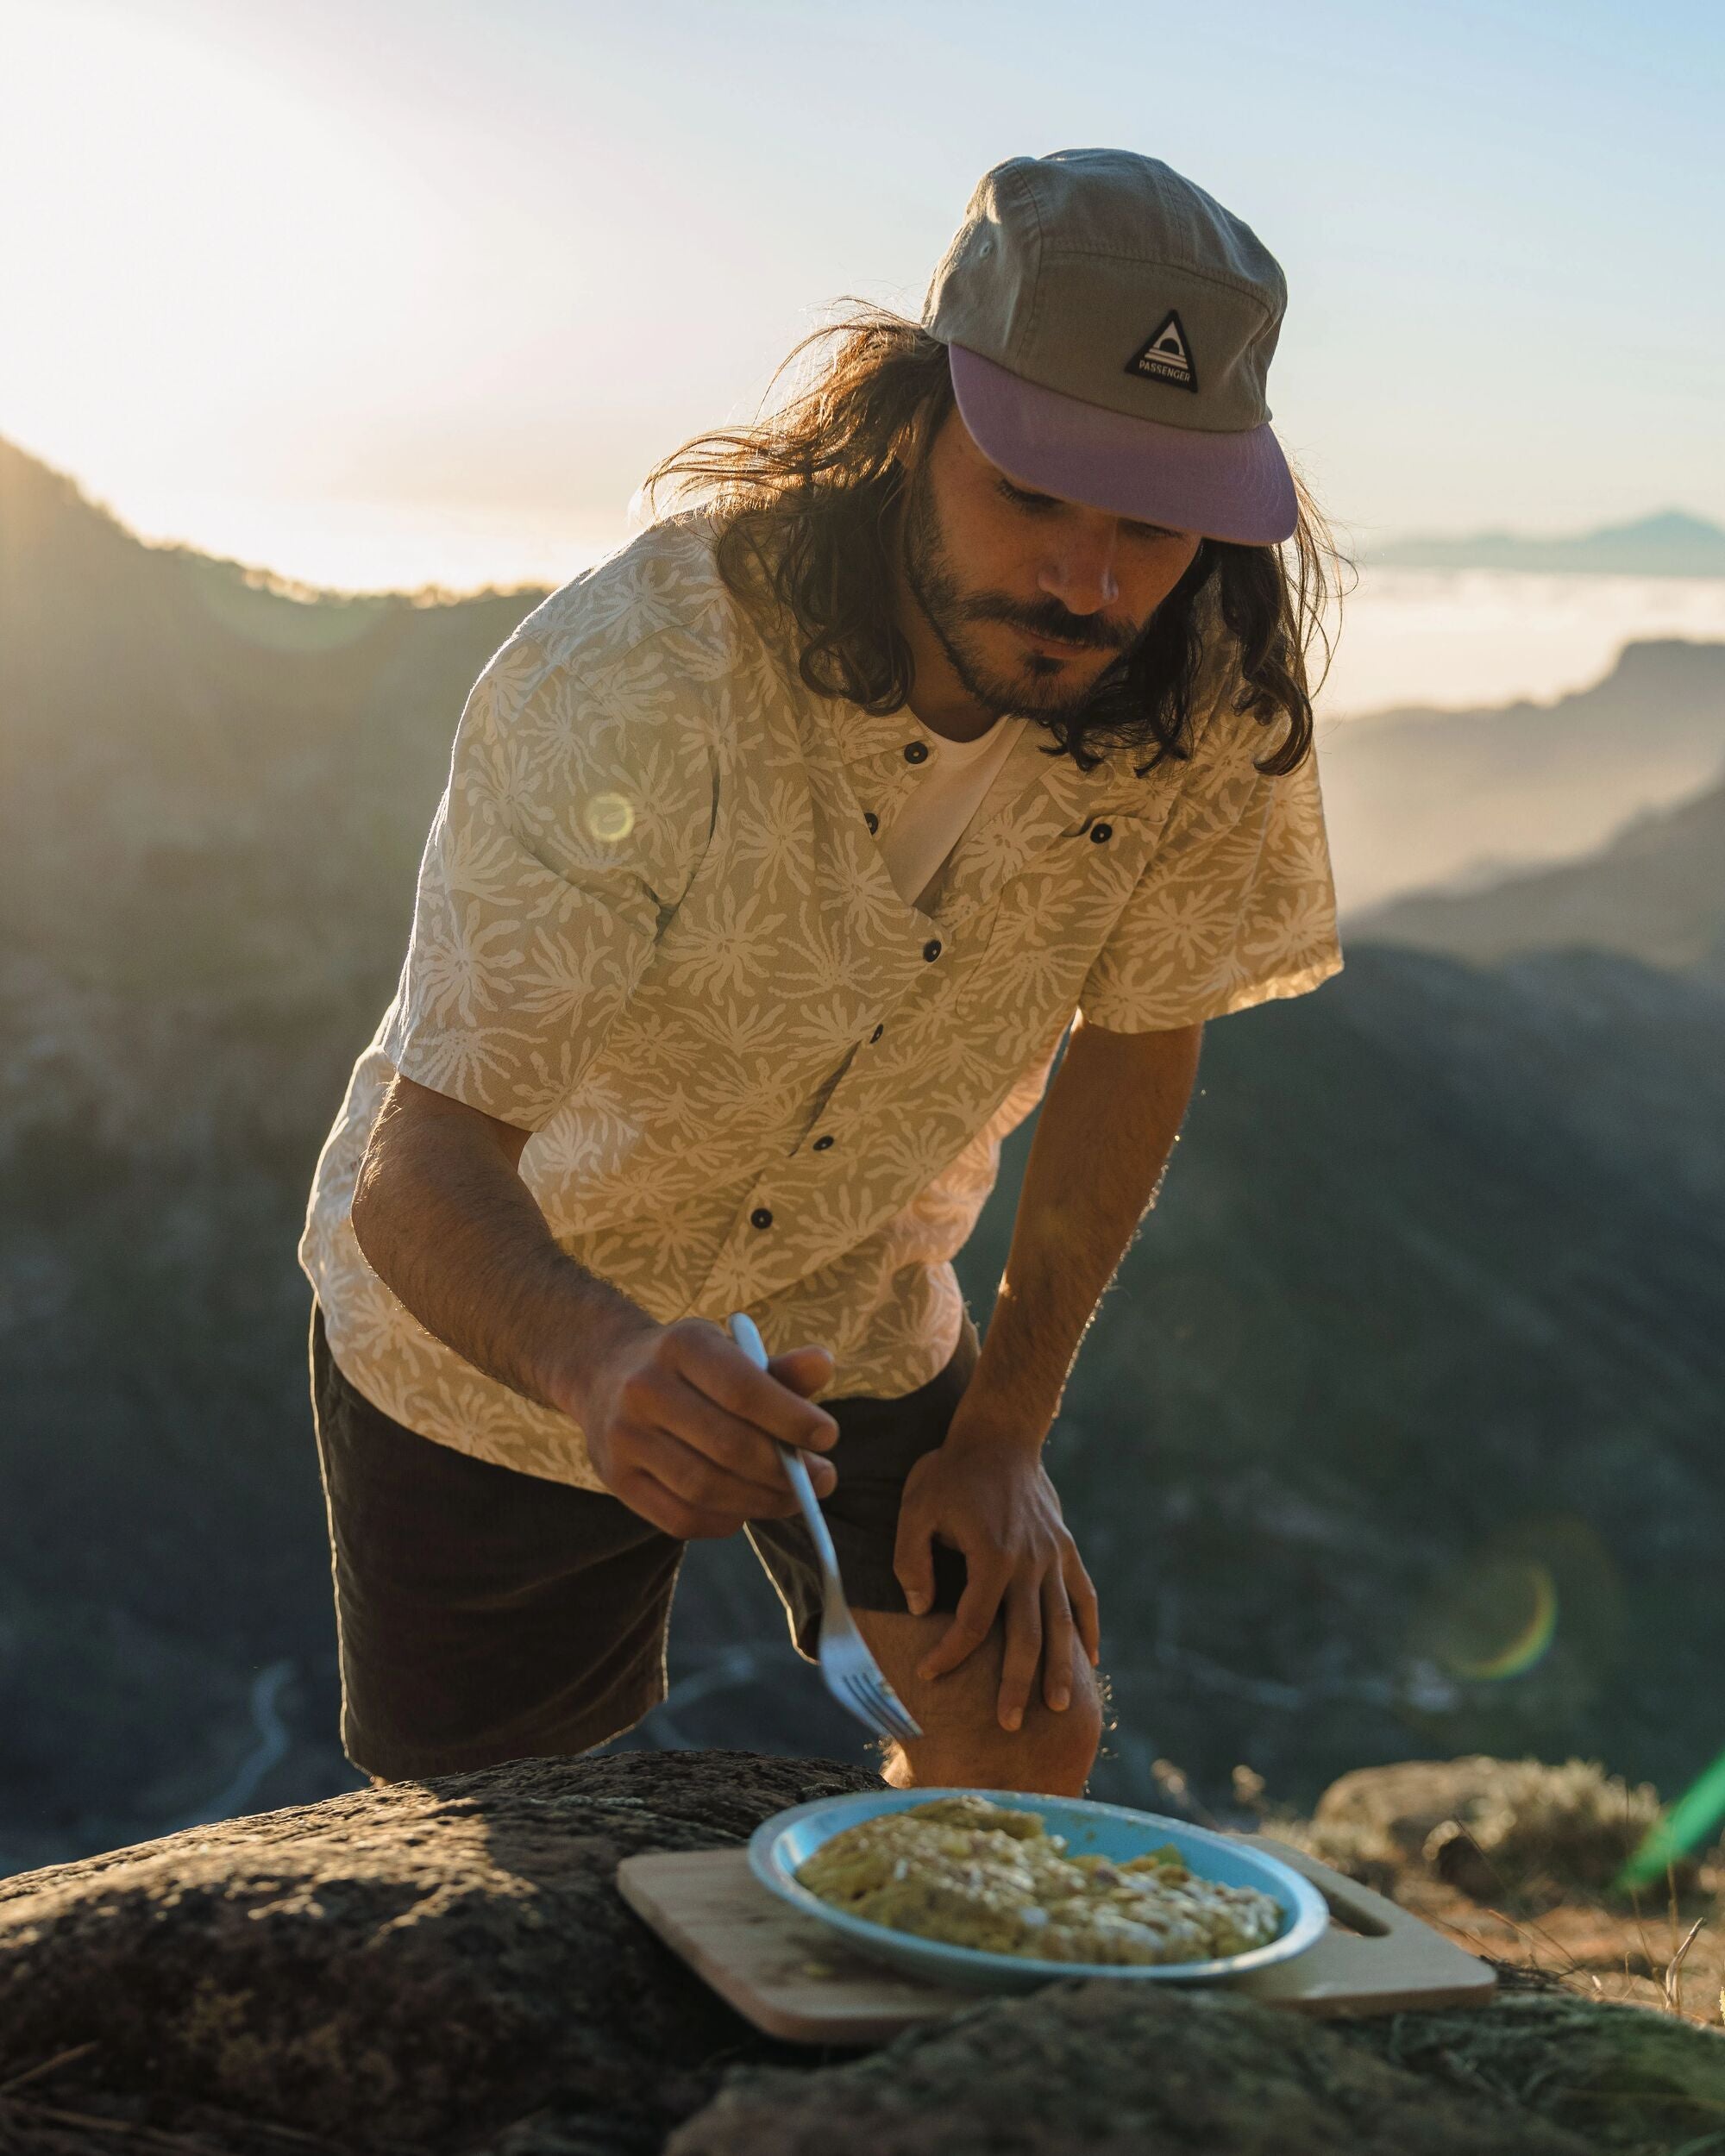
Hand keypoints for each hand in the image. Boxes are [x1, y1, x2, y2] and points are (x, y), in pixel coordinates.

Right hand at [567, 1318, 837, 1539]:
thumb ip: (778, 1369)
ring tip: (793, 1498)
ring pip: (705, 1488)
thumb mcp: (729, 1352)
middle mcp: (643, 1388)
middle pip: (727, 1446)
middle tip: (822, 1480)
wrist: (605, 1373)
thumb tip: (824, 1365)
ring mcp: (623, 1437)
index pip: (742, 1389)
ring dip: (761, 1502)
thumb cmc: (689, 1367)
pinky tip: (747, 1509)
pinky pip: (680, 1518)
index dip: (790, 1418)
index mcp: (680, 1345)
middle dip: (784, 1471)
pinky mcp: (615, 1479)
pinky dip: (725, 1521)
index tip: (828, 1436)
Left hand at [893, 1420, 1100, 1731]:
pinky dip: (1089, 1628)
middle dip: (1016, 1683)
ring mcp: (1053, 1556)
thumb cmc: (951, 1472)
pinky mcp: (1066, 1548)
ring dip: (1060, 1667)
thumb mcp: (916, 1507)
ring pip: (1061, 1622)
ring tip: (1057, 1707)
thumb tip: (920, 1608)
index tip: (928, 1674)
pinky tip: (1090, 1660)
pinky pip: (1084, 1595)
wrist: (1000, 1434)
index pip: (971, 1621)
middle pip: (1026, 1635)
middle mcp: (1029, 1561)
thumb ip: (911, 1560)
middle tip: (1008, 1725)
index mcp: (991, 1554)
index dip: (949, 1653)